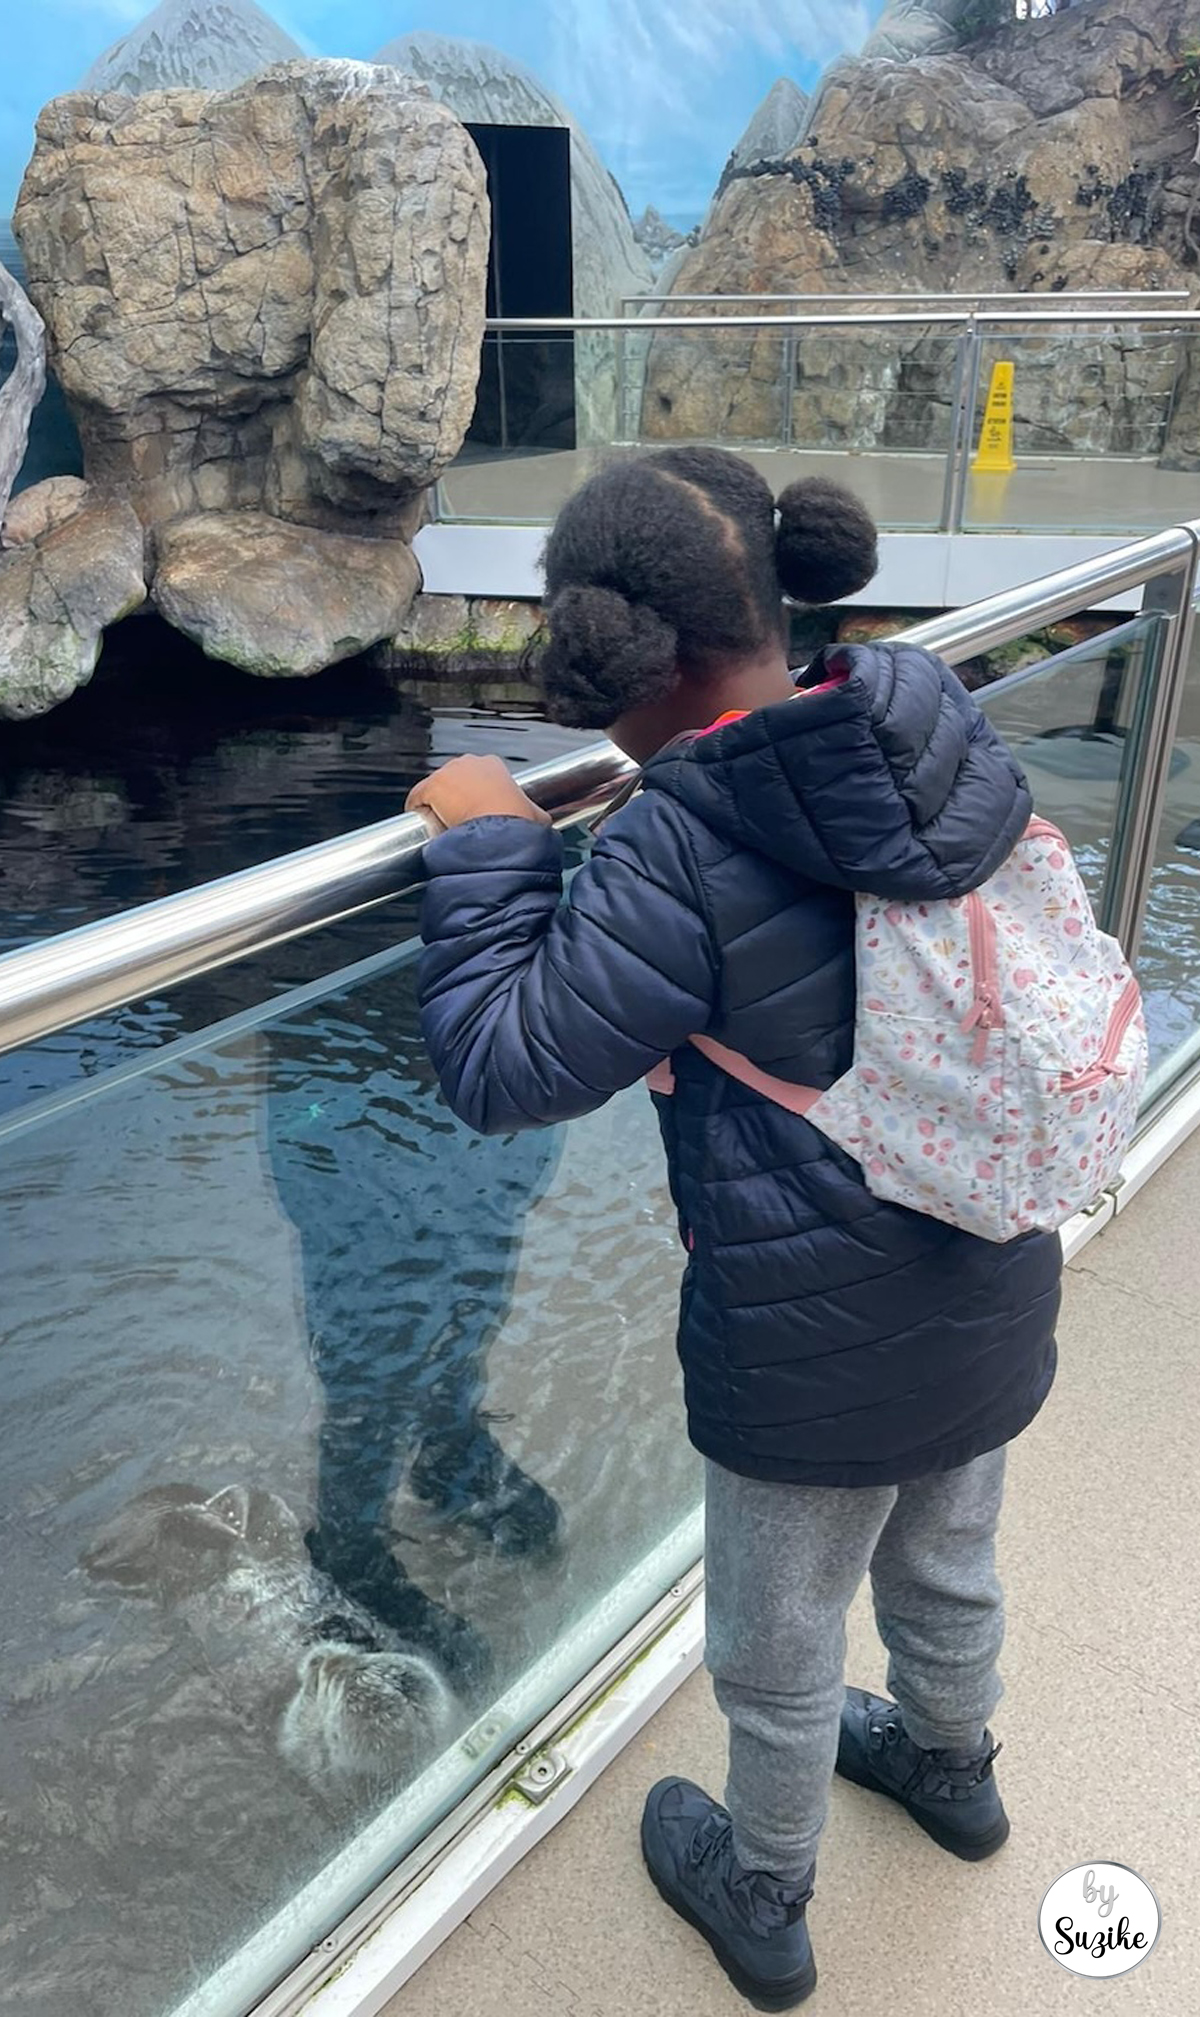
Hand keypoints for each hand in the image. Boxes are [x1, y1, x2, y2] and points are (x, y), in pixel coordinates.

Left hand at [405, 754, 551, 832]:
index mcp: (493, 764)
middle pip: (453, 780)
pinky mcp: (430, 786)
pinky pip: (418, 798)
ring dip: (438, 805)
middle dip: (455, 798)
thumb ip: (535, 813)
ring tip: (445, 826)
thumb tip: (544, 821)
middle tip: (460, 821)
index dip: (475, 795)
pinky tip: (426, 824)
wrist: (499, 827)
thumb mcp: (534, 814)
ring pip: (436, 790)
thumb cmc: (517, 820)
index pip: (476, 777)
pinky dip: (419, 810)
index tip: (477, 812)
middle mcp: (468, 762)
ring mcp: (447, 773)